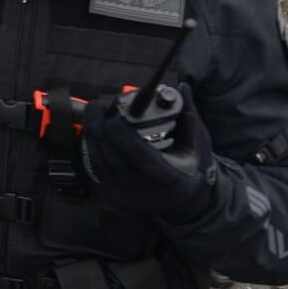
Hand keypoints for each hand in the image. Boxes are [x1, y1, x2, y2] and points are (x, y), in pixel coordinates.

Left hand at [79, 83, 216, 221]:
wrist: (184, 202)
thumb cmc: (191, 168)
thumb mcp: (197, 144)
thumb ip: (188, 114)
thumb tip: (182, 87)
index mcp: (168, 176)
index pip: (142, 158)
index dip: (125, 140)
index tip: (113, 120)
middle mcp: (145, 188)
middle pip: (114, 158)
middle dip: (100, 129)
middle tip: (96, 106)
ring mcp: (127, 194)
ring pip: (100, 162)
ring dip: (92, 136)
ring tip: (92, 114)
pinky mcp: (114, 194)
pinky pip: (95, 169)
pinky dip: (91, 148)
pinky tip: (91, 131)